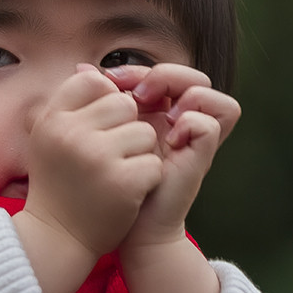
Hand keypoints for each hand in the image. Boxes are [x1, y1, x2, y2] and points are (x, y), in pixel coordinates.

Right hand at [17, 64, 162, 259]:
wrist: (58, 239)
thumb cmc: (59, 184)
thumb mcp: (51, 138)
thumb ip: (70, 105)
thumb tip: (90, 68)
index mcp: (52, 118)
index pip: (92, 81)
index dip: (105, 101)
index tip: (100, 128)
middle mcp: (71, 133)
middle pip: (125, 104)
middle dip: (126, 127)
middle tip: (110, 156)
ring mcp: (97, 157)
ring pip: (145, 132)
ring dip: (139, 153)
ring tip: (117, 175)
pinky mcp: (123, 181)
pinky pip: (153, 162)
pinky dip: (147, 179)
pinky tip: (127, 193)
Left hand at [103, 63, 240, 254]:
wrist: (124, 226)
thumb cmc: (109, 183)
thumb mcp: (99, 134)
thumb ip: (95, 102)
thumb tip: (81, 66)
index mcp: (157, 113)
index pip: (161, 72)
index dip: (138, 70)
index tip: (108, 81)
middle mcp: (179, 122)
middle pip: (191, 74)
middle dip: (162, 74)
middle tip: (135, 96)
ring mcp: (192, 139)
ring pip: (207, 90)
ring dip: (183, 93)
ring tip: (157, 115)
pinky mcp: (201, 157)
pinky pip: (211, 123)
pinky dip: (190, 124)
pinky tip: (166, 139)